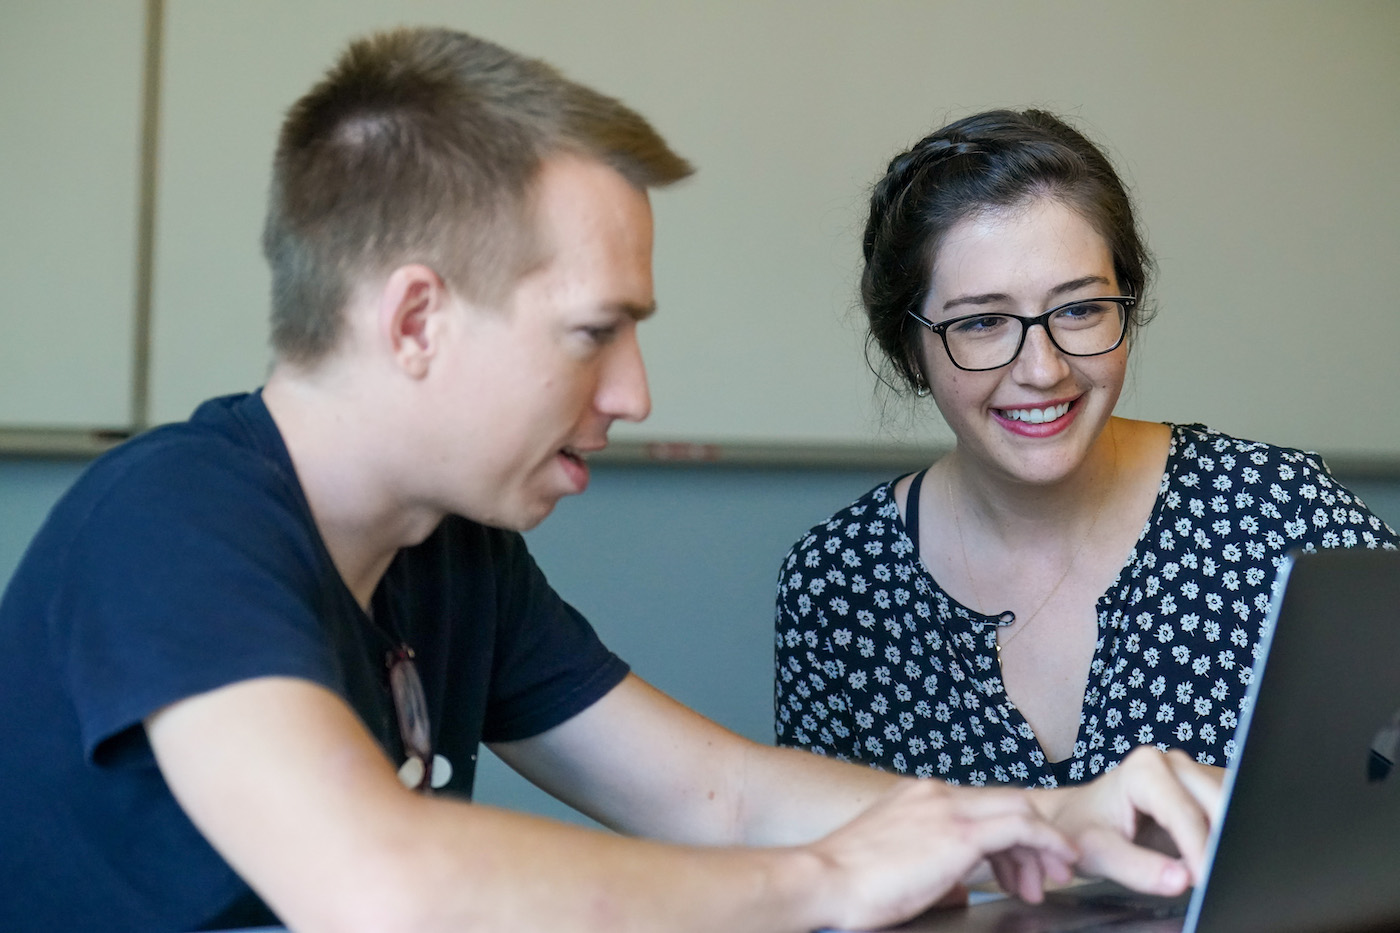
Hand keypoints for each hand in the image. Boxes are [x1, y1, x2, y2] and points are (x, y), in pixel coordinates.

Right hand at [807, 779, 1076, 930]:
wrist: (825, 881)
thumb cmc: (848, 884)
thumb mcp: (896, 863)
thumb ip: (932, 866)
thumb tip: (960, 890)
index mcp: (917, 796)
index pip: (980, 805)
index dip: (1009, 837)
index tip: (1018, 871)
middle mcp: (935, 793)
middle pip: (1006, 803)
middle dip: (1033, 841)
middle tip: (1042, 879)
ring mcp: (947, 807)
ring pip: (1019, 810)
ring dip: (1042, 847)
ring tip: (1048, 883)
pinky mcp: (960, 832)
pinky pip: (1021, 828)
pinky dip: (1047, 843)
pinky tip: (1058, 865)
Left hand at [1039, 747, 1224, 895]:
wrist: (1077, 817)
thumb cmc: (1082, 830)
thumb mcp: (1097, 853)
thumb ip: (1137, 868)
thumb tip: (1182, 881)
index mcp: (1143, 768)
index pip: (1185, 814)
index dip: (1200, 851)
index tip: (1207, 884)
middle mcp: (1172, 763)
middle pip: (1217, 806)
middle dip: (1221, 845)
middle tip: (1218, 883)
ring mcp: (1191, 773)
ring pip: (1232, 807)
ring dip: (1231, 841)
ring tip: (1219, 875)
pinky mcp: (1204, 789)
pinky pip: (1231, 813)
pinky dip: (1229, 840)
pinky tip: (1218, 862)